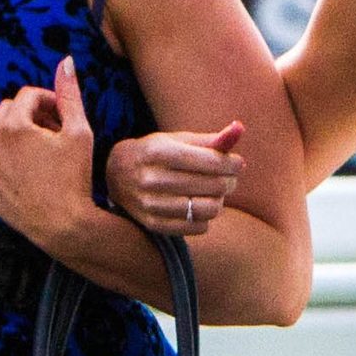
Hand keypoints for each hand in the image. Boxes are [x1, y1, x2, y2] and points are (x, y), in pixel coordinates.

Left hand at [0, 58, 101, 245]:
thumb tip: (65, 61)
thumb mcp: (79, 132)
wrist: (62, 227)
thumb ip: (69, 94)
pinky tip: (28, 177)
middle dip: (31, 118)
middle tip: (53, 137)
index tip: (63, 120)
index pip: (28, 95)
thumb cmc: (75, 179)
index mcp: (12, 125)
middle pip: (9, 112)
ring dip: (17, 140)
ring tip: (42, 160)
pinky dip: (6, 164)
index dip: (50, 103)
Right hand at [105, 124, 244, 235]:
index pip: (211, 161)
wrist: (116, 175)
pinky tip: (199, 206)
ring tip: (215, 193)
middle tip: (229, 178)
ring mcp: (151, 205)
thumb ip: (210, 139)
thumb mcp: (178, 140)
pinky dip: (205, 217)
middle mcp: (151, 179)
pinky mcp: (153, 224)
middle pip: (213, 186)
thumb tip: (240, 128)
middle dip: (229, 181)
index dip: (232, 164)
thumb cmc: (156, 154)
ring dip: (219, 201)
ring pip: (208, 209)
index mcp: (158, 152)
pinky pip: (198, 227)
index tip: (238, 163)